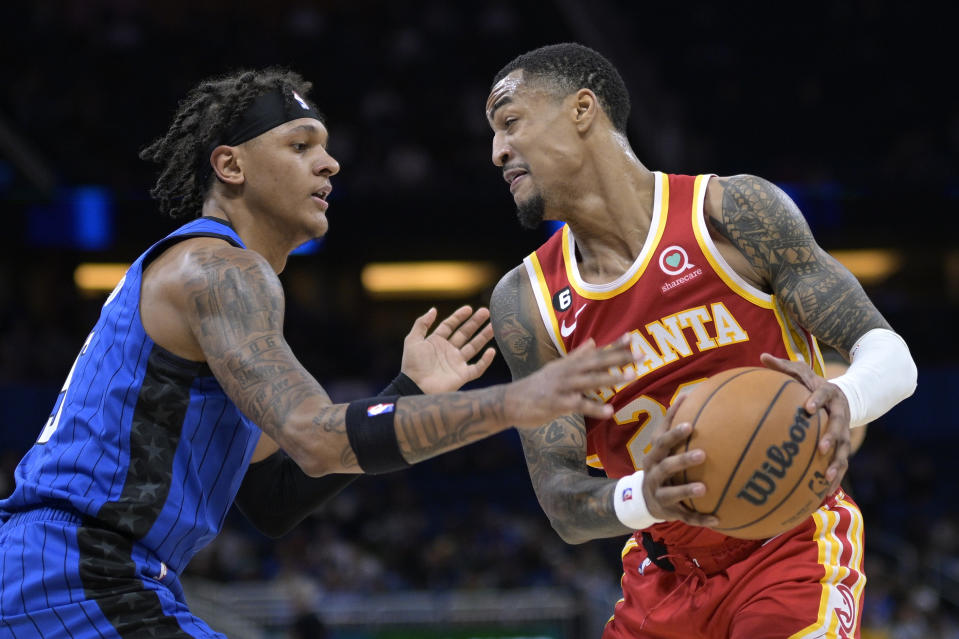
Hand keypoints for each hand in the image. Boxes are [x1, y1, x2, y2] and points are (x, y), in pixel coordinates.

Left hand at [400, 306, 496, 393]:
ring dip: (483, 337)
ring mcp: (456, 363)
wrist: (416, 387)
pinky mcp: (462, 375)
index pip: (450, 325)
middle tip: (486, 312)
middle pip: (464, 333)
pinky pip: (477, 368)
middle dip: (475, 323)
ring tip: (494, 326)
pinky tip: (491, 351)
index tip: (469, 308)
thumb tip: (433, 309)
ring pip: (473, 347)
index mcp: (436, 342)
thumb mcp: (412, 340)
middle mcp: (448, 351)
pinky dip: (485, 361)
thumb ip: (421, 324)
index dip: (459, 316)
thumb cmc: (412, 365)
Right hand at [506, 335, 638, 428]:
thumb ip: (576, 356)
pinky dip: (594, 407)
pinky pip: (579, 405)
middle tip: (642, 355)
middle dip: (620, 358)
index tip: (632, 337)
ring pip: (590, 380)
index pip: (595, 352)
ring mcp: (562, 387)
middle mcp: (567, 372)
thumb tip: (593, 342)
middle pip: (597, 362)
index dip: (614, 345)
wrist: (509, 402)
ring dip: (611, 377)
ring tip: (632, 376)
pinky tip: (609, 411)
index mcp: (568, 364)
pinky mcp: (557, 403)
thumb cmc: (536, 387)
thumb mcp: (555, 368)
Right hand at [640, 395, 719, 526]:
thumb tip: (686, 394)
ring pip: (672, 493)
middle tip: (702, 454)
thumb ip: (671, 423)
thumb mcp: (660, 446)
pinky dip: (700, 519)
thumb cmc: (659, 464)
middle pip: (665, 466)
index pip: (661, 442)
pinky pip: (686, 517)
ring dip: (687, 490)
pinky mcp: (668, 512)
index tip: (690, 425)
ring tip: (704, 487)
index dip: (673, 433)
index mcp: (653, 456)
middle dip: (682, 460)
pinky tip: (718, 519)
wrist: (641, 499)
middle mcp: (653, 474)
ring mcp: (659, 495)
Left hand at [760, 352, 850, 493]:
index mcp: (829, 395)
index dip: (817, 400)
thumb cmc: (813, 385)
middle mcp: (840, 415)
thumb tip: (761, 356)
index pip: (824, 396)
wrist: (846, 396)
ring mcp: (845, 433)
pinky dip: (833, 480)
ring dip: (837, 465)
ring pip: (844, 451)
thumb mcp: (802, 372)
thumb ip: (784, 367)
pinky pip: (840, 465)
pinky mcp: (843, 448)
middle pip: (839, 428)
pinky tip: (821, 496)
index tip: (807, 408)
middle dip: (833, 439)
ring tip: (827, 479)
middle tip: (822, 449)